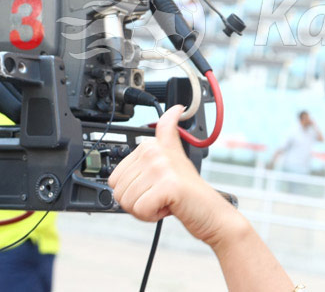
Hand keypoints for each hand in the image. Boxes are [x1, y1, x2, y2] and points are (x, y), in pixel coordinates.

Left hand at [109, 105, 239, 247]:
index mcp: (151, 145)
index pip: (115, 177)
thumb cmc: (187, 190)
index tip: (154, 184)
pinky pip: (140, 209)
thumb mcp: (174, 157)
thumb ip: (168, 132)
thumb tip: (175, 109)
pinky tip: (168, 206)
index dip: (133, 189)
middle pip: (119, 191)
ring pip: (127, 201)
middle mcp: (155, 151)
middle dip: (138, 201)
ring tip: (165, 200)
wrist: (209, 211)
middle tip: (160, 195)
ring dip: (145, 209)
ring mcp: (161, 167)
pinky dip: (151, 215)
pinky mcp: (167, 185)